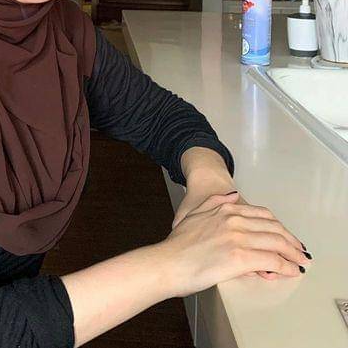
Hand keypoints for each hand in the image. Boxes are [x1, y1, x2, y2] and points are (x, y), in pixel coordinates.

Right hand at [160, 191, 310, 296]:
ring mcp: (238, 237)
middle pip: (274, 228)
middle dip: (291, 241)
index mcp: (226, 209)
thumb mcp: (195, 212)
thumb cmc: (178, 244)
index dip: (279, 227)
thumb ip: (215, 202)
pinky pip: (272, 260)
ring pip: (277, 243)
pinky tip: (288, 271)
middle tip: (299, 251)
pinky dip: (284, 266)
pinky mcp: (240, 257)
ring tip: (298, 262)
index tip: (286, 236)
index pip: (264, 215)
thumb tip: (232, 196)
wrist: (168, 261)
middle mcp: (235, 220)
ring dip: (292, 254)